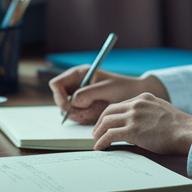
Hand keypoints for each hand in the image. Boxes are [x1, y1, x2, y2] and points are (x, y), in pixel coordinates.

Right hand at [49, 66, 168, 124]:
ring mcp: (79, 97)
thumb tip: (73, 102)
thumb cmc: (124, 87)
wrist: (135, 95)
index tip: (69, 106)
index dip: (59, 96)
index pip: (56, 84)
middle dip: (72, 108)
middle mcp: (76, 84)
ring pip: (69, 110)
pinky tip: (99, 112)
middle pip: (60, 100)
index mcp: (79, 74)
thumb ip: (89, 94)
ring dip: (82, 113)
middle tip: (88, 111)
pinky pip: (78, 116)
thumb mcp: (107, 89)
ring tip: (99, 109)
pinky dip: (87, 117)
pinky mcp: (84, 107)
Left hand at [92, 93, 191, 154]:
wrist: (187, 132)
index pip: (121, 104)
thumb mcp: (162, 110)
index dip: (111, 115)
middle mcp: (137, 104)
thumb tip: (141, 123)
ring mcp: (134, 116)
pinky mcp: (132, 130)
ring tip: (96, 140)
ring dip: (98, 132)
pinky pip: (110, 135)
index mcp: (144, 97)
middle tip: (97, 132)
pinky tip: (99, 147)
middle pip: (109, 110)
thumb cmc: (180, 127)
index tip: (108, 123)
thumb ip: (149, 112)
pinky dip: (102, 141)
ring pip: (107, 122)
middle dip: (100, 122)